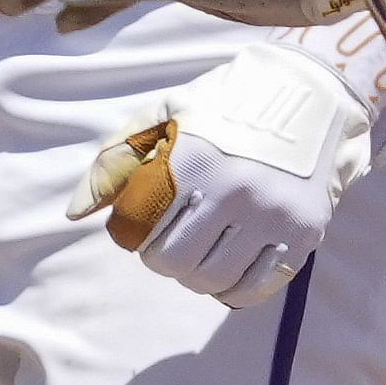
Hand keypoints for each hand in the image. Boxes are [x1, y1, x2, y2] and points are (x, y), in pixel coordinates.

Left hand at [74, 39, 370, 304]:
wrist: (311, 93)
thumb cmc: (223, 106)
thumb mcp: (162, 117)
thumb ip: (114, 163)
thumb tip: (74, 215)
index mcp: (193, 161)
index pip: (136, 230)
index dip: (129, 232)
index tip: (139, 222)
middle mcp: (235, 191)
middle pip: (172, 263)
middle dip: (161, 257)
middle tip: (171, 238)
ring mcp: (274, 215)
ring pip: (212, 281)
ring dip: (195, 275)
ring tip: (201, 249)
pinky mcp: (305, 232)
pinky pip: (255, 289)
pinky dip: (232, 290)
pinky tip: (228, 268)